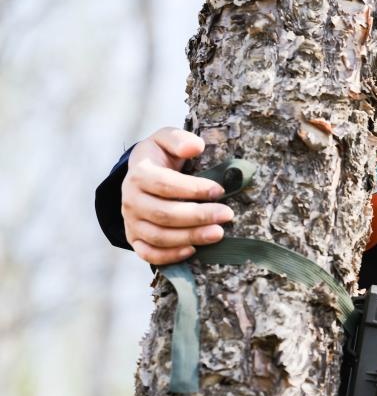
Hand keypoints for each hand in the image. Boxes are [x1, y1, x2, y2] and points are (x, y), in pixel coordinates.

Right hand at [122, 127, 234, 264]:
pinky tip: (193, 250)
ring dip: (191, 237)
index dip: (193, 189)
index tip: (219, 190)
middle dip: (198, 216)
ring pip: (159, 236)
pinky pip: (149, 254)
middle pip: (164, 214)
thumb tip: (196, 147)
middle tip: (227, 215)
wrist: (141, 177)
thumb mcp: (166, 140)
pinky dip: (170, 256)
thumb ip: (179, 139)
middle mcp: (131, 200)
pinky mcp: (135, 239)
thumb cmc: (160, 158)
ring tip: (218, 233)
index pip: (165, 184)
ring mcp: (132, 222)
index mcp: (138, 174)